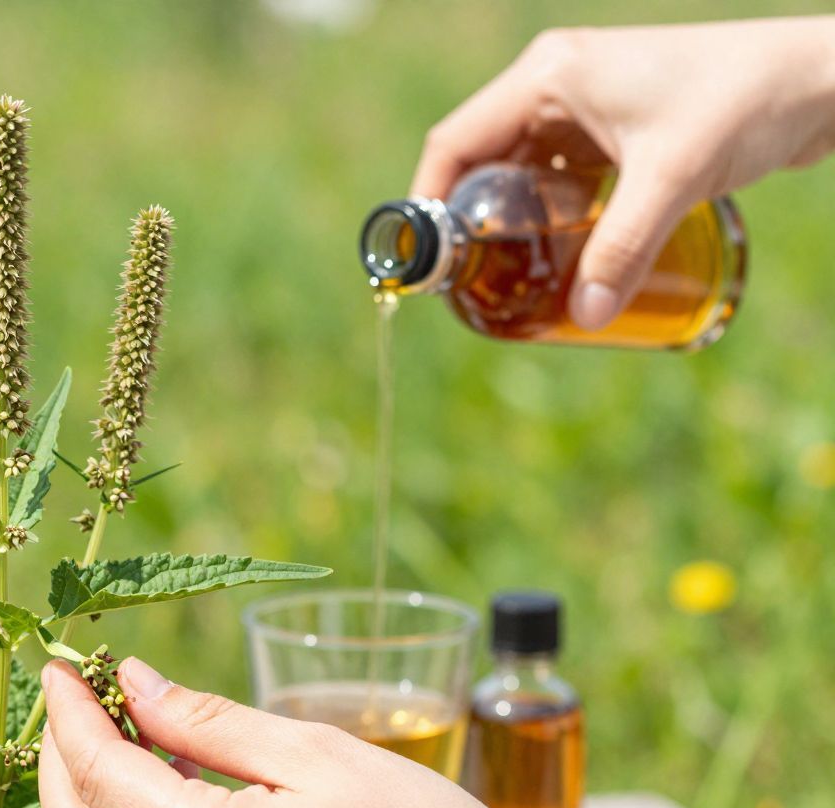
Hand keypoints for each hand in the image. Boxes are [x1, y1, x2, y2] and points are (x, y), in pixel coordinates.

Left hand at [38, 657, 834, 807]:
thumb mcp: (317, 753)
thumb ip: (210, 721)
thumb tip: (133, 684)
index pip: (99, 771)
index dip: (70, 712)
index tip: (61, 666)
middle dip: (55, 761)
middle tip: (73, 702)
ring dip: (85, 807)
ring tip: (116, 741)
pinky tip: (159, 801)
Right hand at [411, 18, 834, 330]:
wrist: (820, 78)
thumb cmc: (746, 101)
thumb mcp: (674, 178)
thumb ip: (624, 248)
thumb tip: (582, 319)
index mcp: (549, 76)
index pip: (455, 142)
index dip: (428, 203)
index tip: (424, 263)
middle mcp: (555, 84)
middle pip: (481, 161)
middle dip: (472, 224)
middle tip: (472, 283)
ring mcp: (584, 105)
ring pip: (520, 173)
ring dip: (512, 224)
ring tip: (511, 279)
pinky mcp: (613, 127)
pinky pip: (559, 177)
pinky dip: (551, 217)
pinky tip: (559, 256)